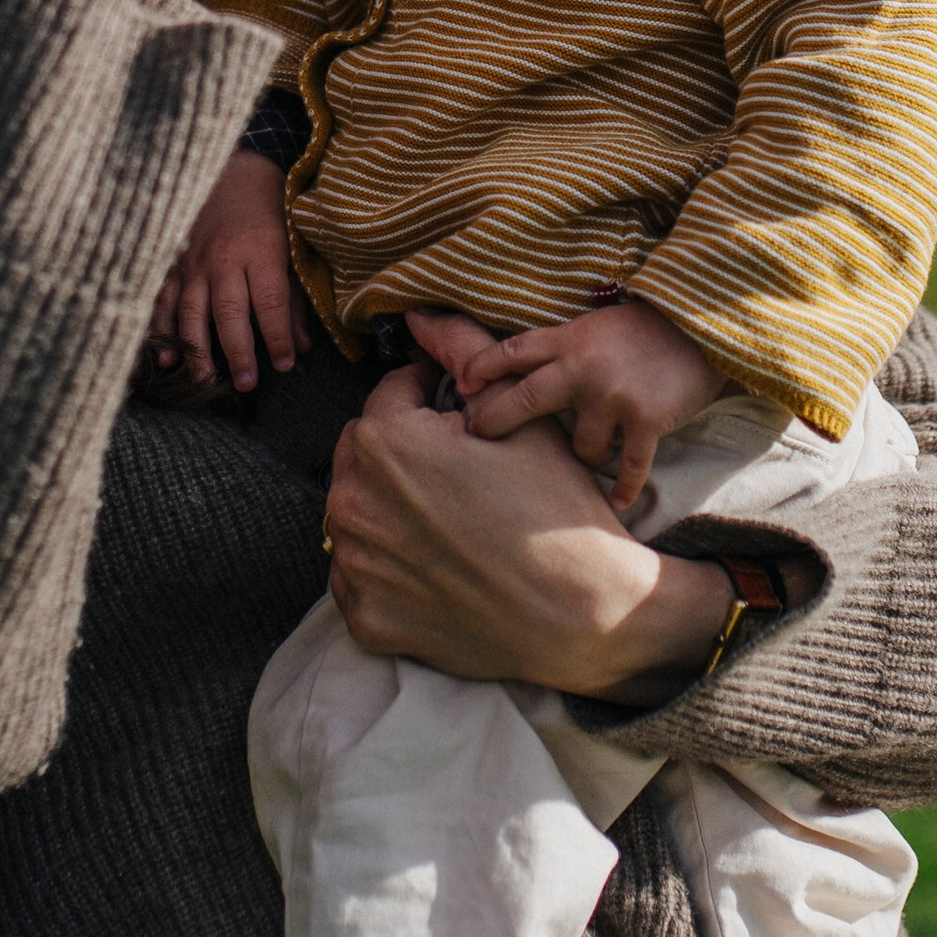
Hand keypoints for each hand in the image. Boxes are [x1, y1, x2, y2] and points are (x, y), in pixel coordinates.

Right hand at [150, 148, 297, 392]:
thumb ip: (296, 297)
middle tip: (245, 384)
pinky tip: (165, 358)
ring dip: (197, 348)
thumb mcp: (292, 247)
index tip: (285, 365)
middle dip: (237, 351)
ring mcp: (193, 262)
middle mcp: (223, 259)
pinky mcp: (173, 263)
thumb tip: (301, 345)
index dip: (278, 336)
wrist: (233, 170)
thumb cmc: (269, 212)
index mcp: (260, 251)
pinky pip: (163, 300)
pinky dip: (162, 329)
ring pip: (191, 310)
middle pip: (229, 311)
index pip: (270, 302)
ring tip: (203, 381)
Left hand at [325, 362, 732, 700]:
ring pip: (356, 513)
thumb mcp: (519, 418)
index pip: (389, 396)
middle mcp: (353, 503)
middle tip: (457, 475)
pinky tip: (436, 567)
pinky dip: (387, 568)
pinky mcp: (366, 619)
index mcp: (385, 442)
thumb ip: (464, 354)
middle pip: (363, 454)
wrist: (583, 613)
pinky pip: (359, 577)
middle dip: (400, 453)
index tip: (458, 422)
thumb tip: (422, 317)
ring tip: (449, 521)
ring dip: (388, 508)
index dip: (429, 400)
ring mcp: (356, 567)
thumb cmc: (555, 509)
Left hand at [451, 295, 725, 515]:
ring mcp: (613, 395)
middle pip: (525, 398)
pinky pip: (629, 465)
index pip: (512, 352)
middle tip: (477, 435)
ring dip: (587, 454)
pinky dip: (624, 486)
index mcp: (569, 340)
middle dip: (495, 419)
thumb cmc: (649, 328)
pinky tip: (619, 503)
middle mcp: (583, 367)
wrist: (706, 327)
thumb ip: (564, 347)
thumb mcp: (598, 326)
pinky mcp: (646, 419)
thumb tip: (522, 370)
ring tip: (601, 452)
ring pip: (579, 446)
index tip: (460, 384)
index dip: (481, 368)